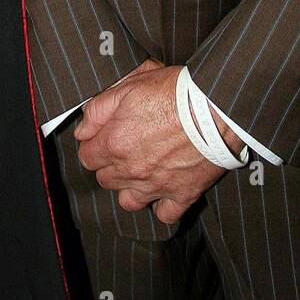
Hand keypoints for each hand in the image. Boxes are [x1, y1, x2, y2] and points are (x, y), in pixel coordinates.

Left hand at [73, 63, 244, 223]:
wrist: (217, 107)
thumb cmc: (175, 91)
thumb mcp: (131, 84)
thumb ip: (99, 109)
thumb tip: (82, 130)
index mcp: (115, 142)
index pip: (87, 157)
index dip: (93, 146)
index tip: (102, 138)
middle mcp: (132, 169)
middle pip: (105, 180)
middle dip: (109, 166)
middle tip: (123, 149)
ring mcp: (157, 185)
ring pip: (129, 201)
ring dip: (130, 188)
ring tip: (140, 172)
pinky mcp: (182, 194)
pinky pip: (164, 215)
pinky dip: (161, 207)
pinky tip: (163, 191)